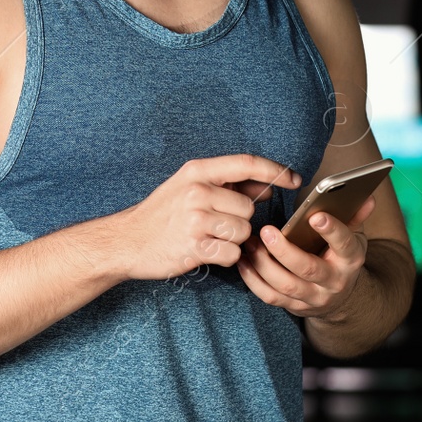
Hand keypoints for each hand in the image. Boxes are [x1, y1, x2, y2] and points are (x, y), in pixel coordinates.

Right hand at [114, 155, 302, 280]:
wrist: (127, 240)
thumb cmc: (162, 214)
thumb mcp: (190, 187)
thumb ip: (229, 185)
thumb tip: (267, 187)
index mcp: (198, 171)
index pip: (246, 163)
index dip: (274, 170)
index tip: (294, 179)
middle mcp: (197, 191)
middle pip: (248, 208)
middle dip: (240, 221)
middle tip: (216, 225)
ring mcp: (195, 219)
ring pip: (243, 232)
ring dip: (233, 241)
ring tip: (209, 238)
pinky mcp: (194, 246)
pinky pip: (232, 254)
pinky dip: (224, 258)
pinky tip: (205, 252)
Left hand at [236, 194, 376, 321]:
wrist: (340, 297)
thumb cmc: (340, 256)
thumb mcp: (352, 236)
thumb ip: (354, 216)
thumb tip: (367, 196)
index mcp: (350, 259)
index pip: (344, 244)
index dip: (332, 230)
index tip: (316, 216)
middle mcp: (333, 281)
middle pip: (308, 268)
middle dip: (285, 251)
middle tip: (266, 231)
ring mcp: (313, 297)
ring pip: (286, 285)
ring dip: (264, 265)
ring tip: (250, 244)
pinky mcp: (294, 307)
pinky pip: (271, 297)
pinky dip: (253, 281)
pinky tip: (243, 262)